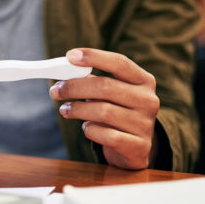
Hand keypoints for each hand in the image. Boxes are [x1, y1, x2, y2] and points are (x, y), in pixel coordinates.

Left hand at [50, 48, 159, 169]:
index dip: (94, 57)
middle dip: (75, 87)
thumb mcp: (109, 95)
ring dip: (78, 109)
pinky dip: (91, 130)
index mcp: (144, 81)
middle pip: (106, 86)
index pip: (119, 63)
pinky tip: (87, 128)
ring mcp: (145, 124)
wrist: (135, 147)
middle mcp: (148, 100)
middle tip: (56, 90)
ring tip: (65, 110)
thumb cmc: (117, 113)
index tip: (70, 56)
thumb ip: (91, 81)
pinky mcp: (138, 146)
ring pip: (104, 111)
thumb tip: (63, 75)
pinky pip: (107, 135)